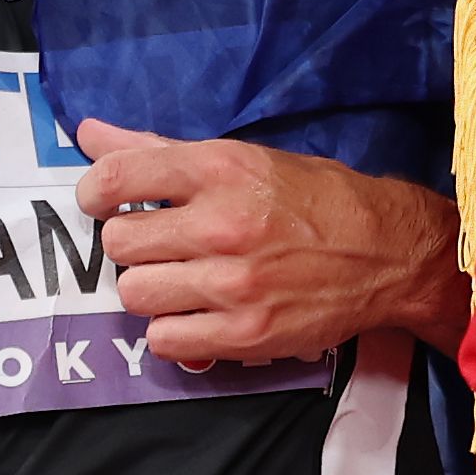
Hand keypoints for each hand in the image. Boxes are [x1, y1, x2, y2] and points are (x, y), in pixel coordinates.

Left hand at [71, 123, 468, 366]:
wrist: (386, 252)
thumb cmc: (312, 199)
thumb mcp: (242, 158)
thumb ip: (159, 149)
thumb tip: (88, 134)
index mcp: (220, 169)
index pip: (117, 177)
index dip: (96, 192)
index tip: (102, 201)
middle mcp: (222, 224)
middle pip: (119, 243)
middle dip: (131, 244)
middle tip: (159, 245)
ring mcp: (233, 283)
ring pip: (135, 293)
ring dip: (151, 289)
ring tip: (180, 281)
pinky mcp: (246, 334)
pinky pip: (164, 340)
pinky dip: (172, 330)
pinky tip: (197, 314)